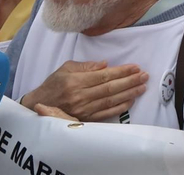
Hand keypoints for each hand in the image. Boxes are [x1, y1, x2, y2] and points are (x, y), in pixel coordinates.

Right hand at [19, 60, 147, 120]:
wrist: (39, 105)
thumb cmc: (53, 84)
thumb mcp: (65, 68)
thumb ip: (86, 66)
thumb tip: (105, 65)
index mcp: (75, 81)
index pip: (103, 76)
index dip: (121, 72)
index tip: (135, 67)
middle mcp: (79, 96)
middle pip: (109, 88)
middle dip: (129, 81)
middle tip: (144, 76)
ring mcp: (82, 109)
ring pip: (110, 101)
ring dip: (128, 94)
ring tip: (142, 87)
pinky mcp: (84, 119)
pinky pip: (105, 114)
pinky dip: (119, 108)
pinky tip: (130, 101)